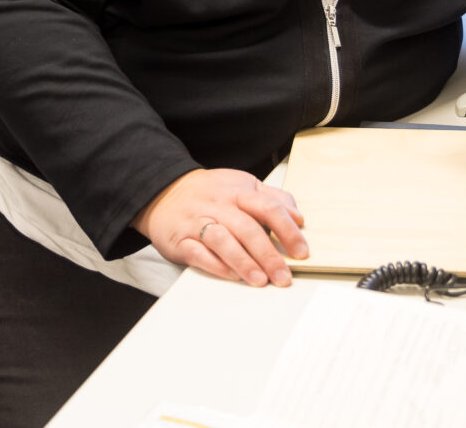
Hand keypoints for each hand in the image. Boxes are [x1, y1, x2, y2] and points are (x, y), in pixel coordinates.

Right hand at [131, 168, 308, 287]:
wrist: (164, 191)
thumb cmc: (210, 193)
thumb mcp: (243, 185)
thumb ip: (273, 198)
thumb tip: (298, 218)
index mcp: (239, 191)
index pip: (268, 208)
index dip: (287, 231)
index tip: (301, 252)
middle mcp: (219, 205)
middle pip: (248, 228)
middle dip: (269, 255)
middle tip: (284, 277)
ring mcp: (199, 222)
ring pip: (223, 240)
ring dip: (244, 262)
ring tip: (260, 280)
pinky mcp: (181, 240)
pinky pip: (199, 253)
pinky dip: (216, 265)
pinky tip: (232, 276)